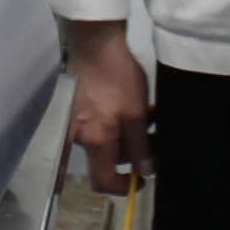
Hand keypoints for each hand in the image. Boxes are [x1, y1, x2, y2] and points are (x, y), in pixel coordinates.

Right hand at [64, 20, 151, 196]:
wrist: (95, 42)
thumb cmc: (116, 77)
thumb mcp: (135, 113)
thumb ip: (139, 146)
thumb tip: (144, 171)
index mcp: (95, 140)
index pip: (103, 179)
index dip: (122, 187)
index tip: (138, 181)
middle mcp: (79, 136)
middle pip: (107, 157)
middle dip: (132, 152)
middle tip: (155, 137)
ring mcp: (75, 120)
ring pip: (106, 137)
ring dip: (128, 132)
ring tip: (150, 114)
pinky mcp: (77, 105)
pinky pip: (99, 122)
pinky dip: (117, 120)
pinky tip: (135, 104)